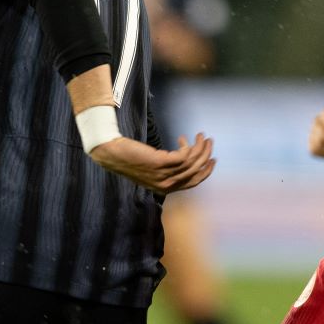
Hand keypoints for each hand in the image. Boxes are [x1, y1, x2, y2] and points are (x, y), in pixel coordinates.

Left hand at [90, 133, 215, 193]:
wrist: (112, 154)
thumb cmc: (128, 160)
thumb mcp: (149, 170)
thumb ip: (164, 169)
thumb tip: (181, 158)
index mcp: (165, 188)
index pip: (193, 182)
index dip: (205, 171)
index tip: (212, 159)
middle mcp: (166, 184)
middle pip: (195, 171)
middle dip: (206, 155)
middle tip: (209, 141)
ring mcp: (163, 175)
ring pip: (191, 162)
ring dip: (199, 147)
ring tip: (200, 135)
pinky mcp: (160, 163)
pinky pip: (183, 156)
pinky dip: (187, 146)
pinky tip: (182, 138)